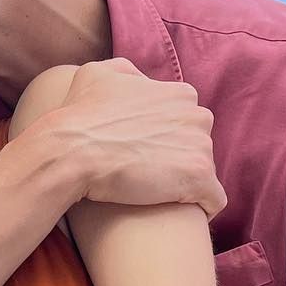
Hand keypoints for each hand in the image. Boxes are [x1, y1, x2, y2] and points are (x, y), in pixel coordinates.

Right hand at [50, 59, 226, 217]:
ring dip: (183, 182)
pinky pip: (214, 199)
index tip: (144, 150)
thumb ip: (130, 74)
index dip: (166, 136)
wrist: (72, 151)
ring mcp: (201, 146)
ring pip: (203, 170)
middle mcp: (197, 115)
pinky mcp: (199, 177)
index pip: (186, 119)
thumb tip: (139, 81)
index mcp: (180, 93)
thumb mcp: (99, 74)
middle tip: (146, 172)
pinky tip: (179, 211)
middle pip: (198, 143)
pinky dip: (201, 207)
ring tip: (153, 192)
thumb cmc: (81, 115)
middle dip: (178, 156)